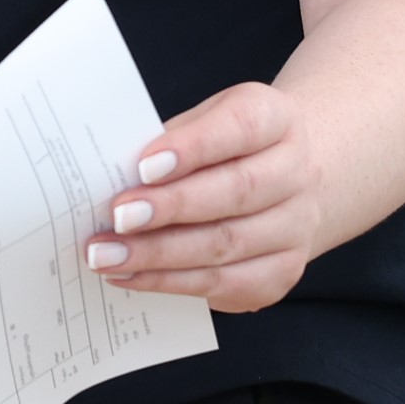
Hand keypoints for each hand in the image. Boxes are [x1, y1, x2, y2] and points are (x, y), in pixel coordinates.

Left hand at [90, 81, 325, 312]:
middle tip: (117, 217)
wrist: (286, 181)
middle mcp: (297, 172)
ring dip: (159, 254)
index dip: (193, 147)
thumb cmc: (225, 146)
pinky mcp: (282, 271)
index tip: (144, 166)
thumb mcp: (202, 122)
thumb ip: (168, 142)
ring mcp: (296, 226)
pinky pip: (225, 283)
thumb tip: (111, 175)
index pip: (241, 127)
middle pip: (237, 191)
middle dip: (170, 207)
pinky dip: (171, 282)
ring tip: (107, 255)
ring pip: (227, 244)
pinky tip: (131, 275)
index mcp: (276, 119)